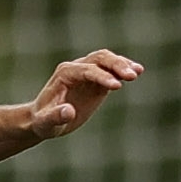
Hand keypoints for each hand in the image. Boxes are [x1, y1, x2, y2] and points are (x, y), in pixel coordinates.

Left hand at [26, 50, 143, 140]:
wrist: (43, 120)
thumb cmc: (43, 122)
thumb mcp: (46, 123)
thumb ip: (55, 117)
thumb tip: (69, 111)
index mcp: (64, 74)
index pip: (86, 71)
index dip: (102, 77)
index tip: (117, 86)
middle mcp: (76, 68)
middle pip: (99, 58)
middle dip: (116, 65)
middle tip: (132, 75)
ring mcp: (87, 72)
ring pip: (106, 60)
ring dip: (122, 64)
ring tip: (138, 72)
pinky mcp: (96, 80)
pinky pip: (111, 71)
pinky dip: (123, 70)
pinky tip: (138, 72)